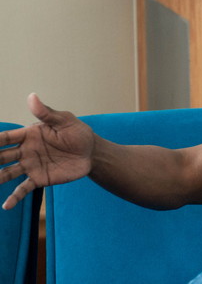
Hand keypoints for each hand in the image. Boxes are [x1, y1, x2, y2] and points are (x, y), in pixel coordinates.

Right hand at [0, 94, 93, 209]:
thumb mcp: (64, 120)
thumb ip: (46, 113)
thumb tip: (31, 96)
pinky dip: (14, 197)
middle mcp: (26, 151)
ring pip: (7, 173)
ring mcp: (31, 166)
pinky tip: (6, 206)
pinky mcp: (39, 178)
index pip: (5, 138)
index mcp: (29, 135)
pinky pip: (23, 188)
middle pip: (1, 156)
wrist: (91, 152)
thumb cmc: (78, 133)